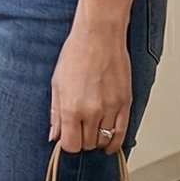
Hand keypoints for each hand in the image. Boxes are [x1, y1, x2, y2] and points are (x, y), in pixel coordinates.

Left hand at [51, 27, 132, 154]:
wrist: (99, 35)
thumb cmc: (76, 53)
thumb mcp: (57, 83)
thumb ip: (56, 113)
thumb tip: (54, 135)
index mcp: (71, 108)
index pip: (71, 145)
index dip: (69, 144)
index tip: (68, 137)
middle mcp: (92, 111)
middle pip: (88, 144)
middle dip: (82, 140)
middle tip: (80, 130)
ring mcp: (111, 108)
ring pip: (105, 140)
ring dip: (98, 140)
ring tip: (93, 131)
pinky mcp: (125, 103)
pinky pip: (122, 133)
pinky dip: (115, 142)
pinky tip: (110, 143)